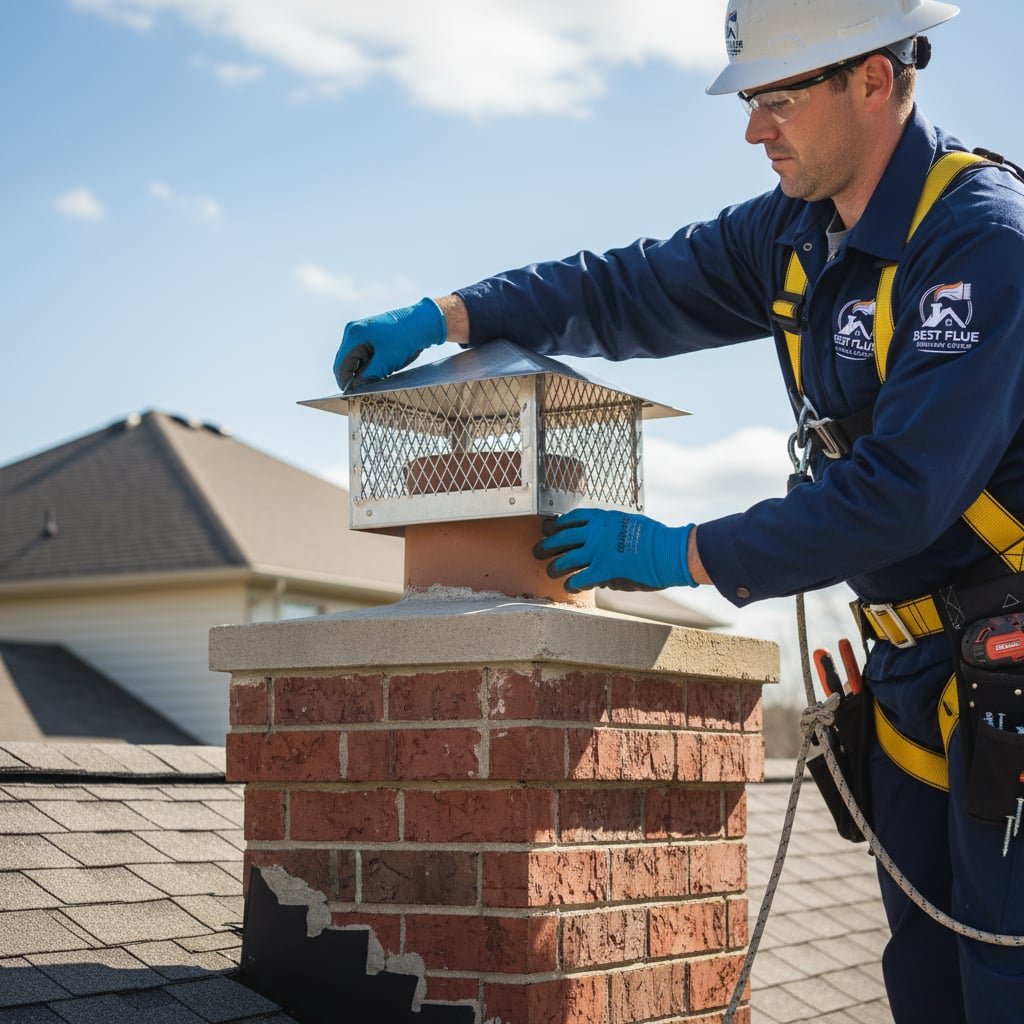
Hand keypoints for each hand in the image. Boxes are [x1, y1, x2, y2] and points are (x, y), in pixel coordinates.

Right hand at [333, 297, 446, 390]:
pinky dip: (368, 366)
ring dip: (361, 372)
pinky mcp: (370, 336)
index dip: (344, 383)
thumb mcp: (386, 361)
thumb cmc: (405, 338)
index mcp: (354, 335)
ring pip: (355, 360)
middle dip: (352, 378)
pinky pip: (364, 355)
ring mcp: (361, 332)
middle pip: (345, 362)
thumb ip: (368, 375)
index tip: (351, 397)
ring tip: (373, 383)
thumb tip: (356, 389)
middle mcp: (354, 331)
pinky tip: (378, 373)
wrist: (423, 322)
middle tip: (361, 394)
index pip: (341, 365)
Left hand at [533, 508, 697, 592]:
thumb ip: (609, 533)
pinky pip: (580, 579)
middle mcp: (595, 533)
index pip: (570, 519)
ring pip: (565, 561)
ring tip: (550, 572)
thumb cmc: (654, 537)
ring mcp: (598, 552)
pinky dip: (572, 584)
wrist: (668, 550)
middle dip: (545, 546)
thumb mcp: (628, 523)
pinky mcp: (604, 571)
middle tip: (538, 551)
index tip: (548, 529)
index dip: (556, 525)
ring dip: (554, 567)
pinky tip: (570, 587)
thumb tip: (599, 547)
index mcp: (602, 518)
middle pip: (560, 539)